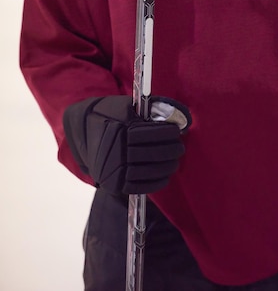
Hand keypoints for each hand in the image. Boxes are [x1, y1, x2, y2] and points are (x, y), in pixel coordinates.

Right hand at [63, 95, 188, 194]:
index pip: (152, 134)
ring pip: (149, 171)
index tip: (177, 131)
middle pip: (153, 153)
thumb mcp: (125, 105)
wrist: (82, 131)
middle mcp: (116, 152)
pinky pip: (140, 186)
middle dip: (171, 150)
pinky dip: (156, 182)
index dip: (168, 133)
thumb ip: (148, 108)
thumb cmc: (108, 114)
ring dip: (167, 167)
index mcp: (120, 130)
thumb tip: (175, 114)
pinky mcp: (114, 184)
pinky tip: (166, 175)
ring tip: (175, 161)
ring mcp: (114, 170)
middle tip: (180, 147)